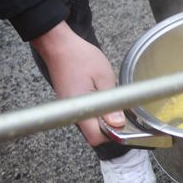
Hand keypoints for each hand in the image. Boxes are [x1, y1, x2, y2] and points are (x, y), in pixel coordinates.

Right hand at [31, 22, 122, 146]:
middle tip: (119, 109)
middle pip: (93, 133)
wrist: (59, 45)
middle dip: (108, 127)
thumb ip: (111, 103)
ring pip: (89, 123)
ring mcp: (69, 107)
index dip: (111, 134)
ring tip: (110, 100)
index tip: (122, 122)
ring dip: (102, 117)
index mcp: (79, 109)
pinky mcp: (70, 101)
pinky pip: (85, 113)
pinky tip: (102, 97)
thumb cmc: (80, 57)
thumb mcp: (104, 78)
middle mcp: (71, 112)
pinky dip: (95, 110)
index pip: (96, 137)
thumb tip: (118, 124)